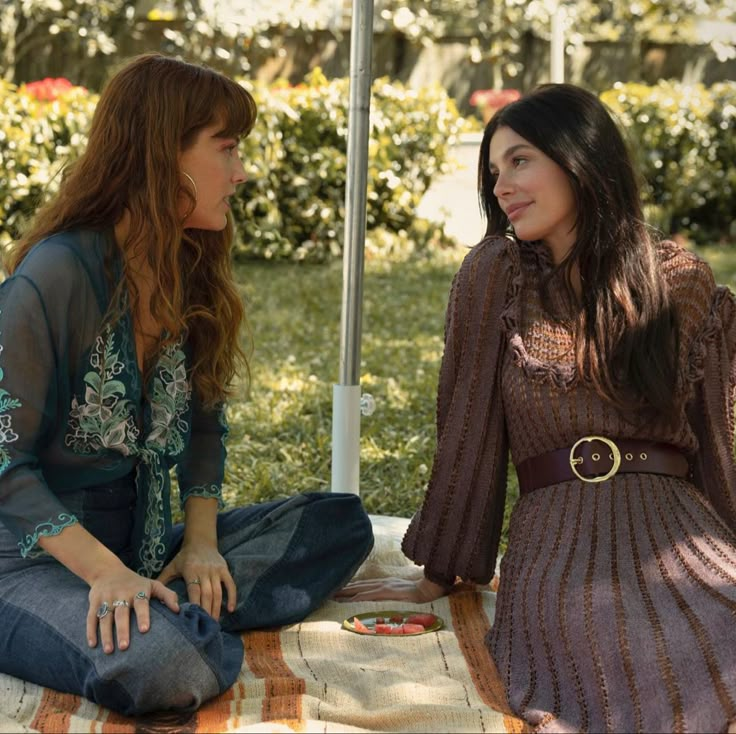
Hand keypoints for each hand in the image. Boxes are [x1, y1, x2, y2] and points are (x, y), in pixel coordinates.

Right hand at [87, 567, 179, 654]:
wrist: (108, 570)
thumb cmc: (135, 582)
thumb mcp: (153, 584)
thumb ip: (167, 595)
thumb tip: (178, 610)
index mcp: (138, 590)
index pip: (141, 603)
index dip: (143, 615)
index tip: (144, 630)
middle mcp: (121, 594)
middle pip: (121, 613)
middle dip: (122, 630)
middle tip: (124, 647)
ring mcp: (106, 598)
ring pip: (105, 617)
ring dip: (106, 634)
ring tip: (109, 651)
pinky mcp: (94, 602)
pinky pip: (91, 617)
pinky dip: (91, 631)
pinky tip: (93, 645)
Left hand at [156, 542, 235, 618]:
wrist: (200, 541)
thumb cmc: (184, 557)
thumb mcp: (172, 566)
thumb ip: (162, 581)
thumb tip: (150, 598)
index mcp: (191, 570)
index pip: (194, 590)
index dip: (195, 604)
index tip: (193, 619)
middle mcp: (205, 571)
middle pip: (207, 594)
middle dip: (206, 611)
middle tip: (205, 626)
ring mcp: (216, 570)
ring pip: (218, 592)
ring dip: (217, 608)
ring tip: (215, 623)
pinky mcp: (224, 569)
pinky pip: (230, 584)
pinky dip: (232, 596)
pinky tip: (231, 609)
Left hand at [333, 576, 448, 602]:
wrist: (432, 588)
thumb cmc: (423, 592)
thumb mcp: (408, 595)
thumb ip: (399, 597)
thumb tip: (394, 601)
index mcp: (387, 584)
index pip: (365, 585)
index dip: (352, 587)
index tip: (339, 590)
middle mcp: (383, 584)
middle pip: (359, 586)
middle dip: (343, 590)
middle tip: (328, 593)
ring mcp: (384, 587)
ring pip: (360, 590)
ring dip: (345, 593)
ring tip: (332, 596)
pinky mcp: (387, 592)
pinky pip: (368, 596)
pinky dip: (356, 598)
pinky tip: (347, 601)